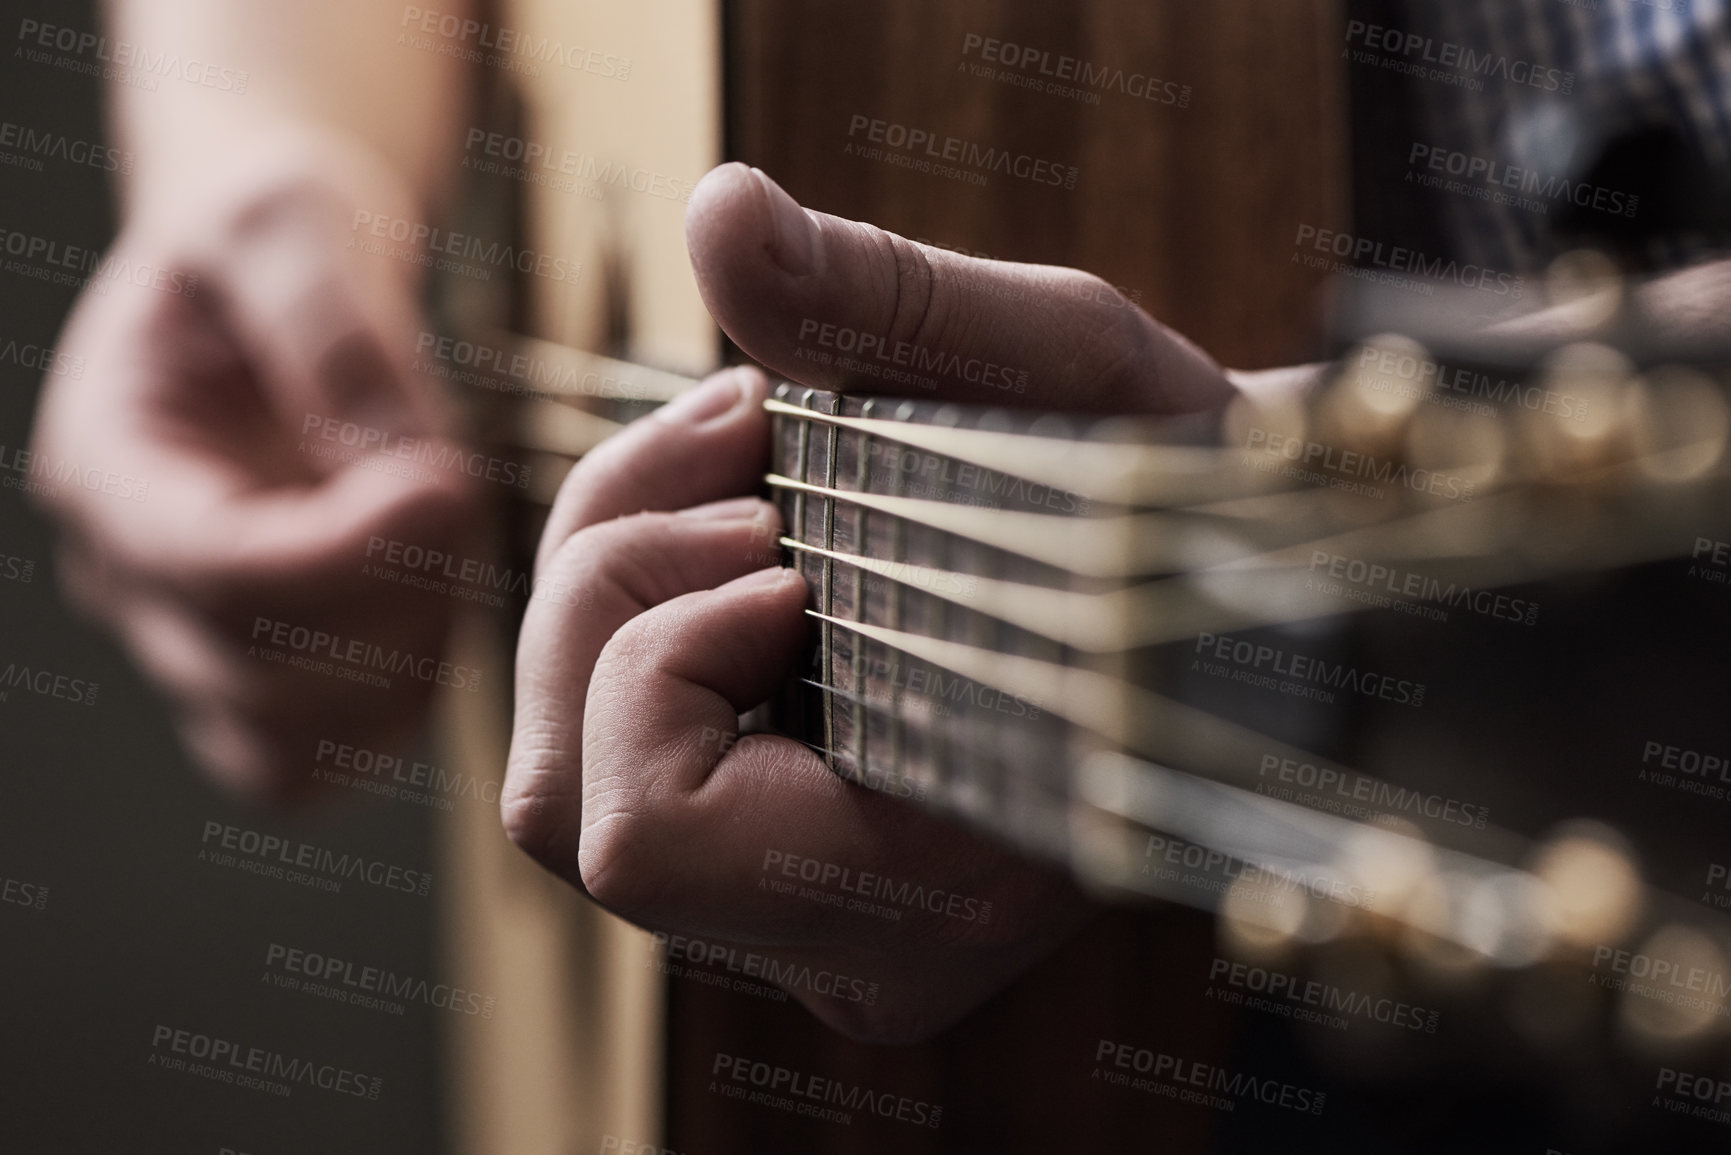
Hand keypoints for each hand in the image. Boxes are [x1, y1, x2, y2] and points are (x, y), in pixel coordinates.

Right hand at [29, 122, 474, 800]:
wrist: (273, 275)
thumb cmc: (268, 234)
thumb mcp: (290, 222)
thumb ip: (336, 331)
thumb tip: (412, 471)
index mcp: (110, 465)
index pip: (207, 567)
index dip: (339, 553)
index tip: (448, 486)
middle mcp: (133, 579)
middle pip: (255, 675)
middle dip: (392, 600)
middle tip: (461, 492)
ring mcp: (194, 640)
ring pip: (292, 745)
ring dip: (406, 664)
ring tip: (445, 540)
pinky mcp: (266, 676)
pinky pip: (323, 760)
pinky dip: (401, 707)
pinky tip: (440, 599)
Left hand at [503, 165, 1246, 1041]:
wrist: (1232, 589)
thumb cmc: (1173, 493)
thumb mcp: (1072, 369)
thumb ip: (894, 301)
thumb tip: (720, 212)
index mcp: (941, 896)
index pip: (648, 840)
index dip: (667, 662)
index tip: (789, 551)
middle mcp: (858, 954)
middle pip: (565, 808)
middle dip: (615, 599)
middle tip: (750, 481)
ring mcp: (806, 925)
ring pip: (564, 782)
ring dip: (613, 588)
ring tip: (750, 484)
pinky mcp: (777, 870)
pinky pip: (604, 754)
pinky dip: (629, 613)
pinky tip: (740, 526)